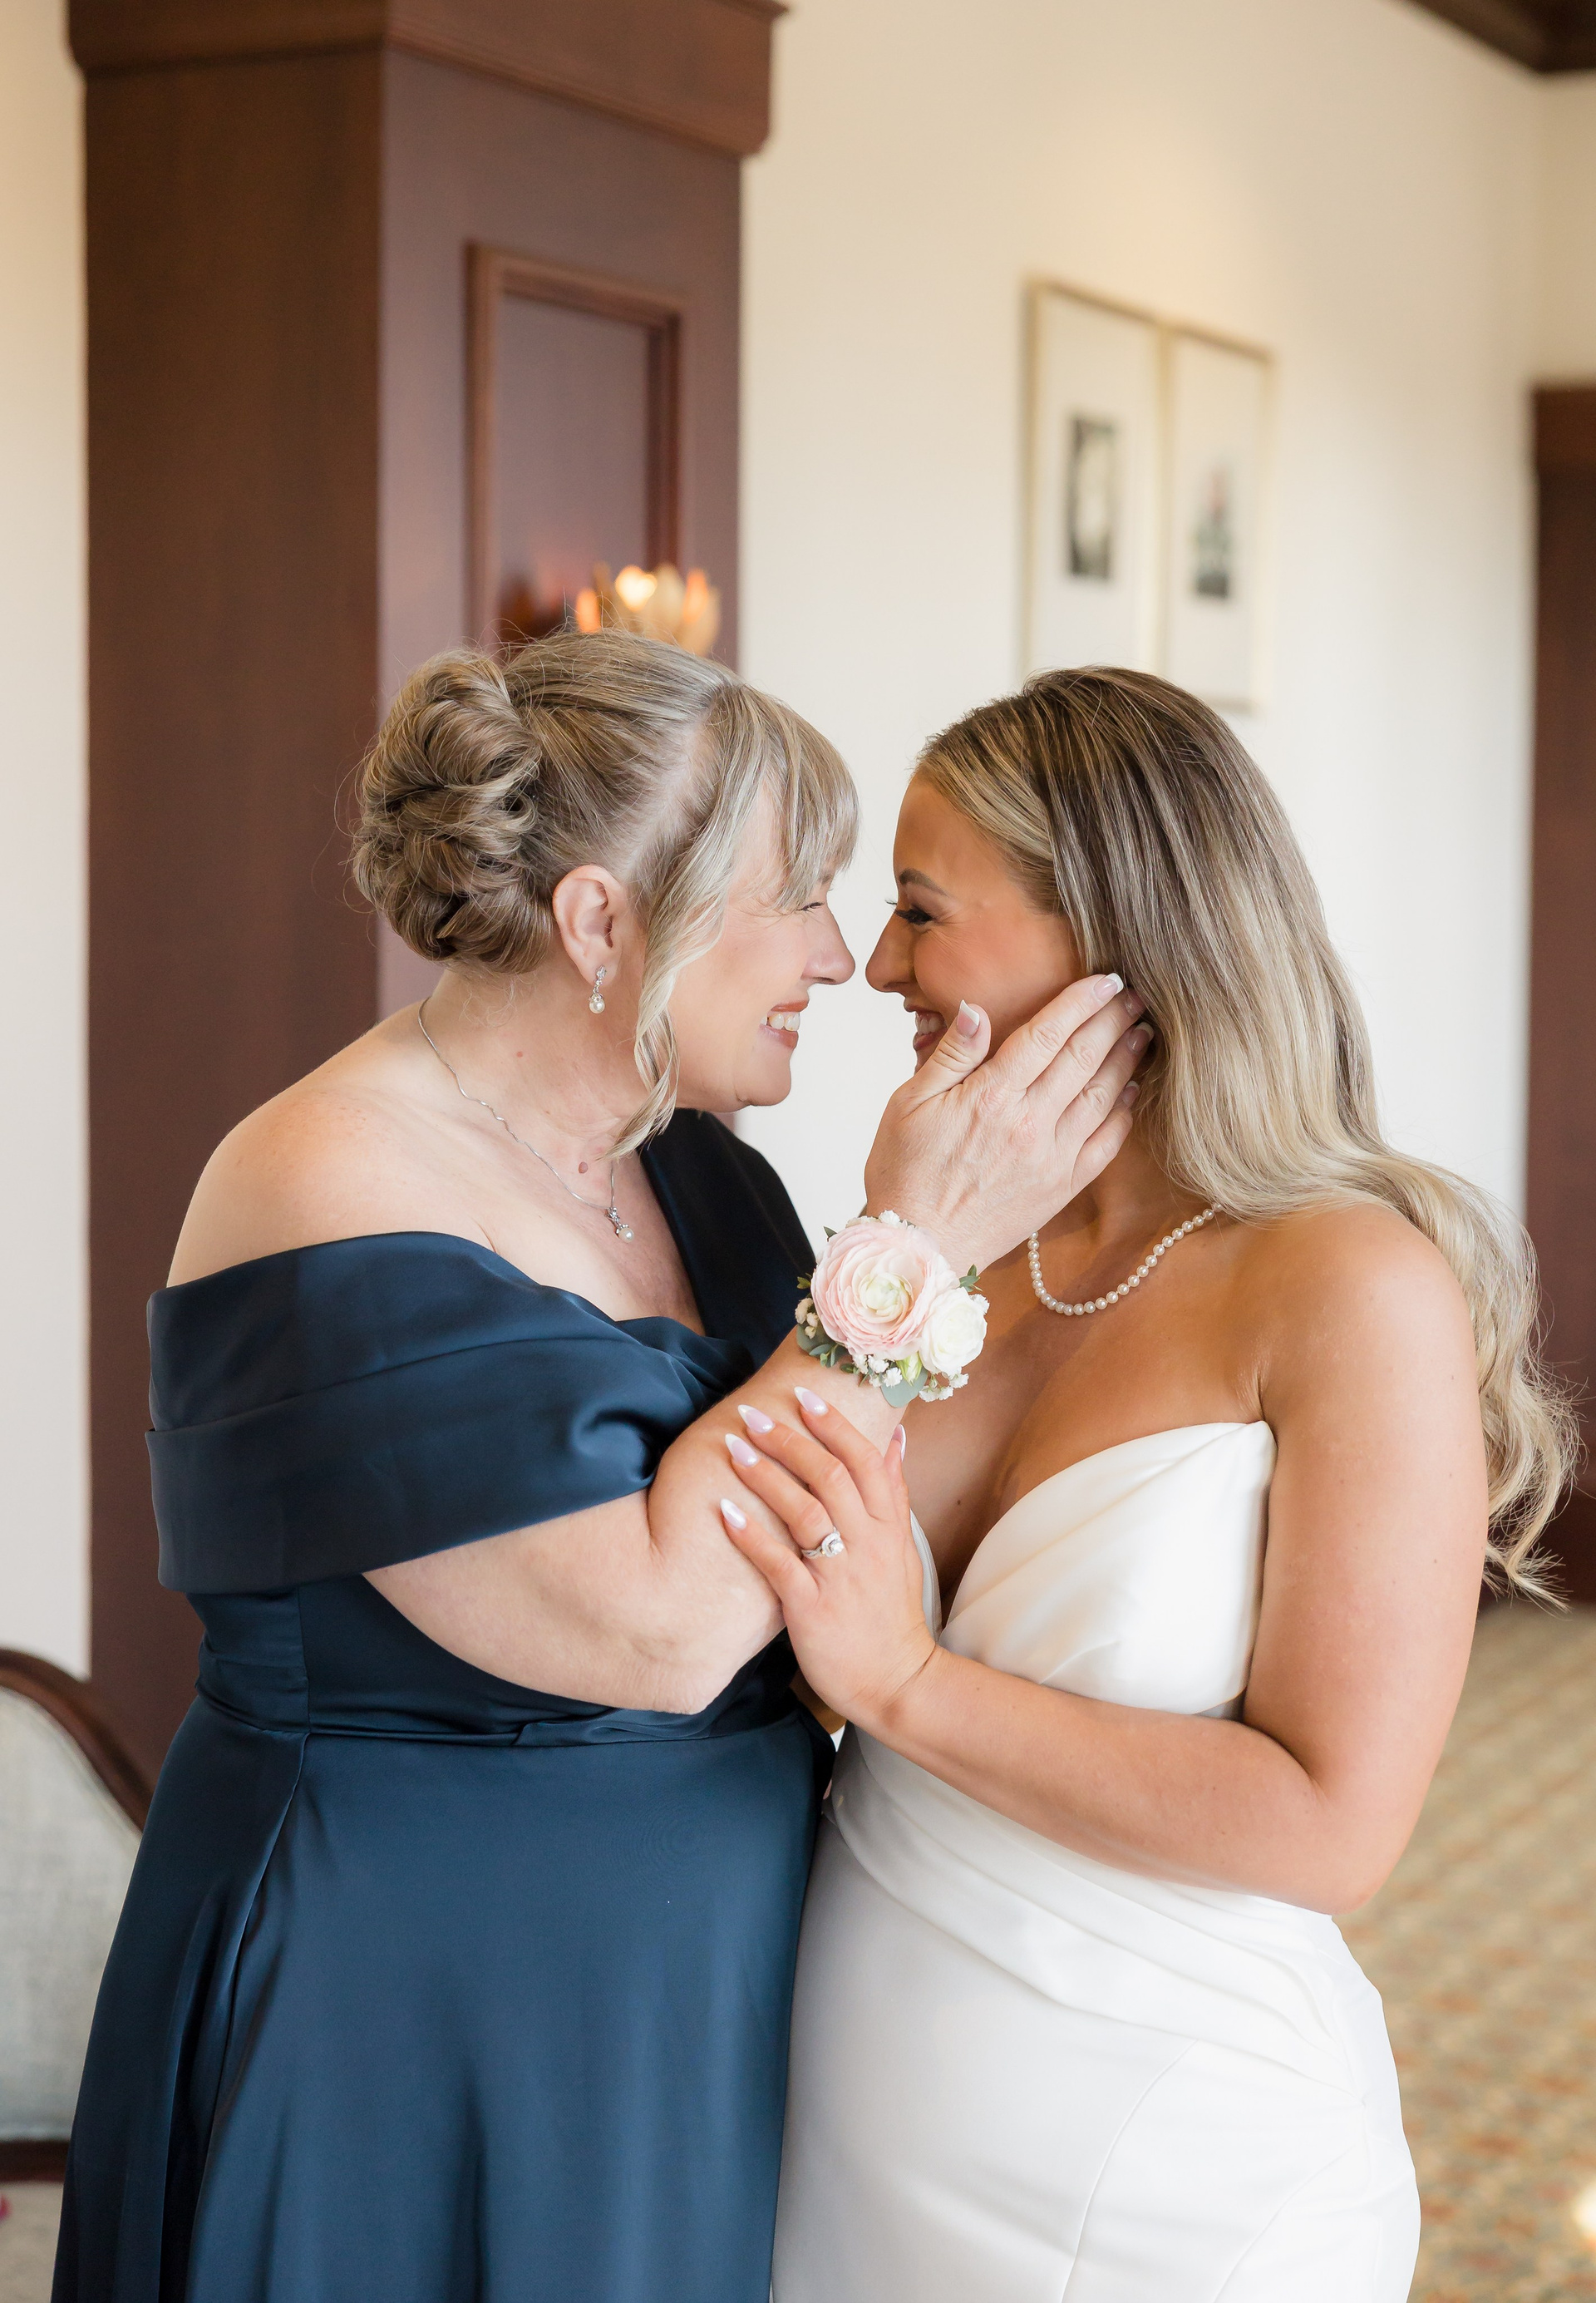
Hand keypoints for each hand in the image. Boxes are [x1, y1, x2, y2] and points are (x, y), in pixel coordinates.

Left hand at [716, 1390, 936, 1734]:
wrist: (896, 1681)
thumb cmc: (891, 1612)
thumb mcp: (903, 1548)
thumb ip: (896, 1491)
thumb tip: (896, 1436)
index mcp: (889, 1527)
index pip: (865, 1460)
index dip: (833, 1424)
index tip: (801, 1395)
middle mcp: (867, 1544)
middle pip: (830, 1476)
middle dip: (788, 1439)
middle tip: (750, 1413)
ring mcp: (840, 1576)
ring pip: (804, 1512)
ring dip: (766, 1475)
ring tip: (733, 1447)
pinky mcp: (811, 1608)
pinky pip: (778, 1563)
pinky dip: (751, 1534)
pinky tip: (724, 1510)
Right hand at [863, 977, 1148, 1272]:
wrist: (919, 1248)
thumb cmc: (905, 1174)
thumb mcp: (908, 1104)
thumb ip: (950, 1055)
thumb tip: (976, 1008)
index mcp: (991, 1096)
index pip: (1047, 1034)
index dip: (1080, 1002)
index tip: (1105, 979)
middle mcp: (1029, 1123)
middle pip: (1083, 1057)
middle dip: (1113, 1020)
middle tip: (1136, 995)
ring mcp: (1051, 1156)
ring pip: (1102, 1096)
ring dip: (1126, 1059)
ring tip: (1142, 1032)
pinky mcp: (1062, 1187)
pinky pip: (1105, 1143)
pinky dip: (1124, 1113)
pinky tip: (1132, 1091)